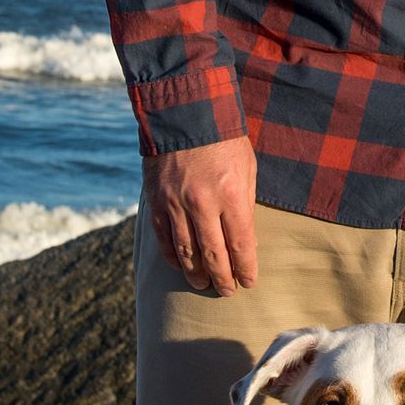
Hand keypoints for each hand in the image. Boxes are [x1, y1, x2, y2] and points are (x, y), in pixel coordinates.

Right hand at [146, 135, 258, 294]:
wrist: (184, 112)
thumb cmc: (223, 140)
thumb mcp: (247, 168)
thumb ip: (245, 204)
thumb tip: (245, 240)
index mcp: (231, 195)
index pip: (241, 245)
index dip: (245, 269)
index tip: (249, 282)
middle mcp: (203, 204)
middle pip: (214, 256)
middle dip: (223, 278)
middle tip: (227, 291)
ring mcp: (176, 204)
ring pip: (186, 252)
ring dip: (196, 274)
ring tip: (204, 284)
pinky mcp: (156, 202)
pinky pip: (164, 239)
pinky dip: (173, 257)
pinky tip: (181, 266)